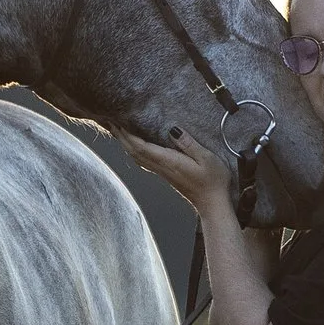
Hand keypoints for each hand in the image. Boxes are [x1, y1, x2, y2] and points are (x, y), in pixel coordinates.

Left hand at [118, 125, 232, 208]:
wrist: (213, 204)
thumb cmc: (213, 181)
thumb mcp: (206, 158)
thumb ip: (189, 143)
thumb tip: (173, 129)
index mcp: (168, 161)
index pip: (141, 146)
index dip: (127, 134)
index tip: (118, 121)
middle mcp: (161, 167)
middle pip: (134, 151)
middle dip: (121, 136)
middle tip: (111, 120)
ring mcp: (162, 172)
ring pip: (136, 157)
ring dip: (125, 143)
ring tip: (118, 130)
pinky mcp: (165, 174)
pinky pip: (143, 161)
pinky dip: (134, 151)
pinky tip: (134, 146)